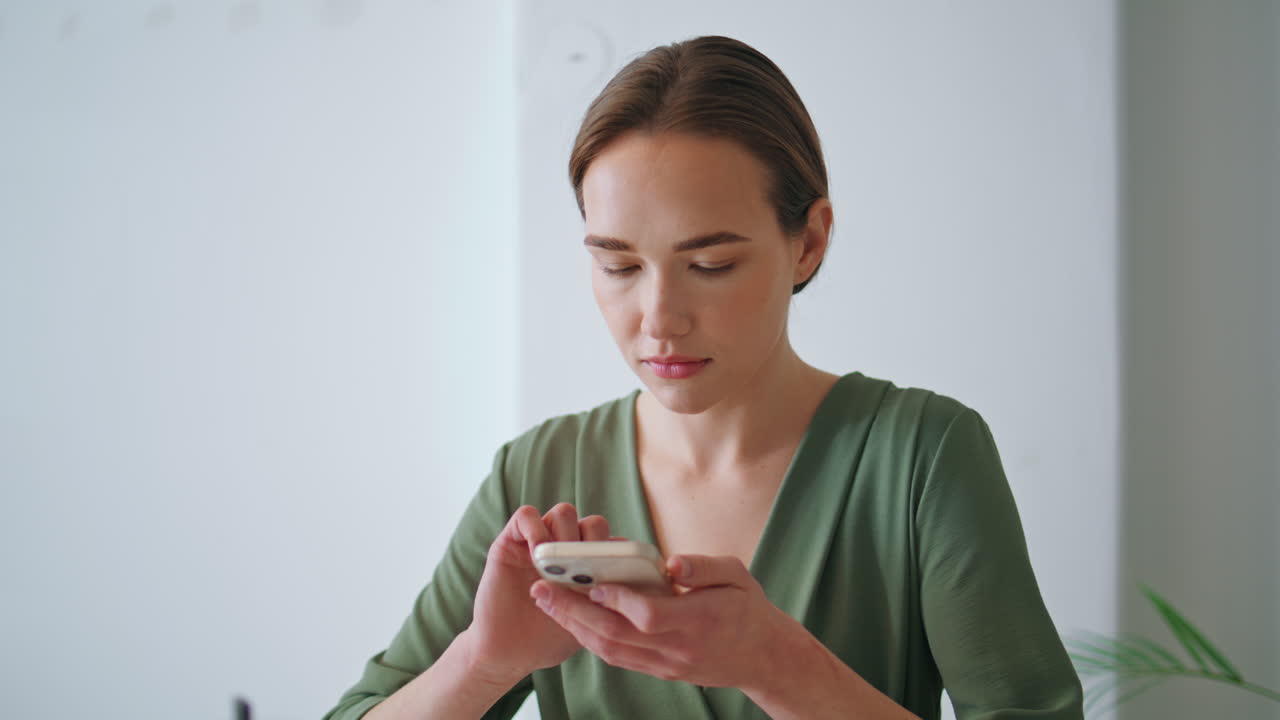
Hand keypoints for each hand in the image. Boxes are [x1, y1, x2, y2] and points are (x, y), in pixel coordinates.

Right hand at [465, 503, 609, 684]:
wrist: (508, 651)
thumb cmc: (549, 638)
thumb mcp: (585, 620)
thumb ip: (604, 599)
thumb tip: (630, 585)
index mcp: (587, 566)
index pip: (611, 541)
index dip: (616, 553)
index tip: (613, 575)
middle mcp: (566, 549)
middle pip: (592, 522)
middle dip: (593, 543)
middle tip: (584, 570)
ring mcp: (539, 542)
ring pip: (564, 512)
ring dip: (566, 535)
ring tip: (559, 564)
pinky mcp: (511, 541)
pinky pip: (526, 516)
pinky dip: (535, 529)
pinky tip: (537, 555)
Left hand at [529, 553, 791, 688]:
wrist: (762, 656)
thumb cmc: (748, 608)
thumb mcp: (737, 574)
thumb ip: (703, 567)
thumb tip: (671, 563)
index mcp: (699, 620)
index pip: (650, 616)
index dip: (619, 601)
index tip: (593, 582)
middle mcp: (678, 648)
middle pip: (617, 636)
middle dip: (574, 613)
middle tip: (543, 589)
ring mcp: (666, 664)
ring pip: (612, 651)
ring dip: (574, 627)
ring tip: (547, 602)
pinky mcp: (660, 670)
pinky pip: (619, 658)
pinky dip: (592, 639)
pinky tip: (573, 620)